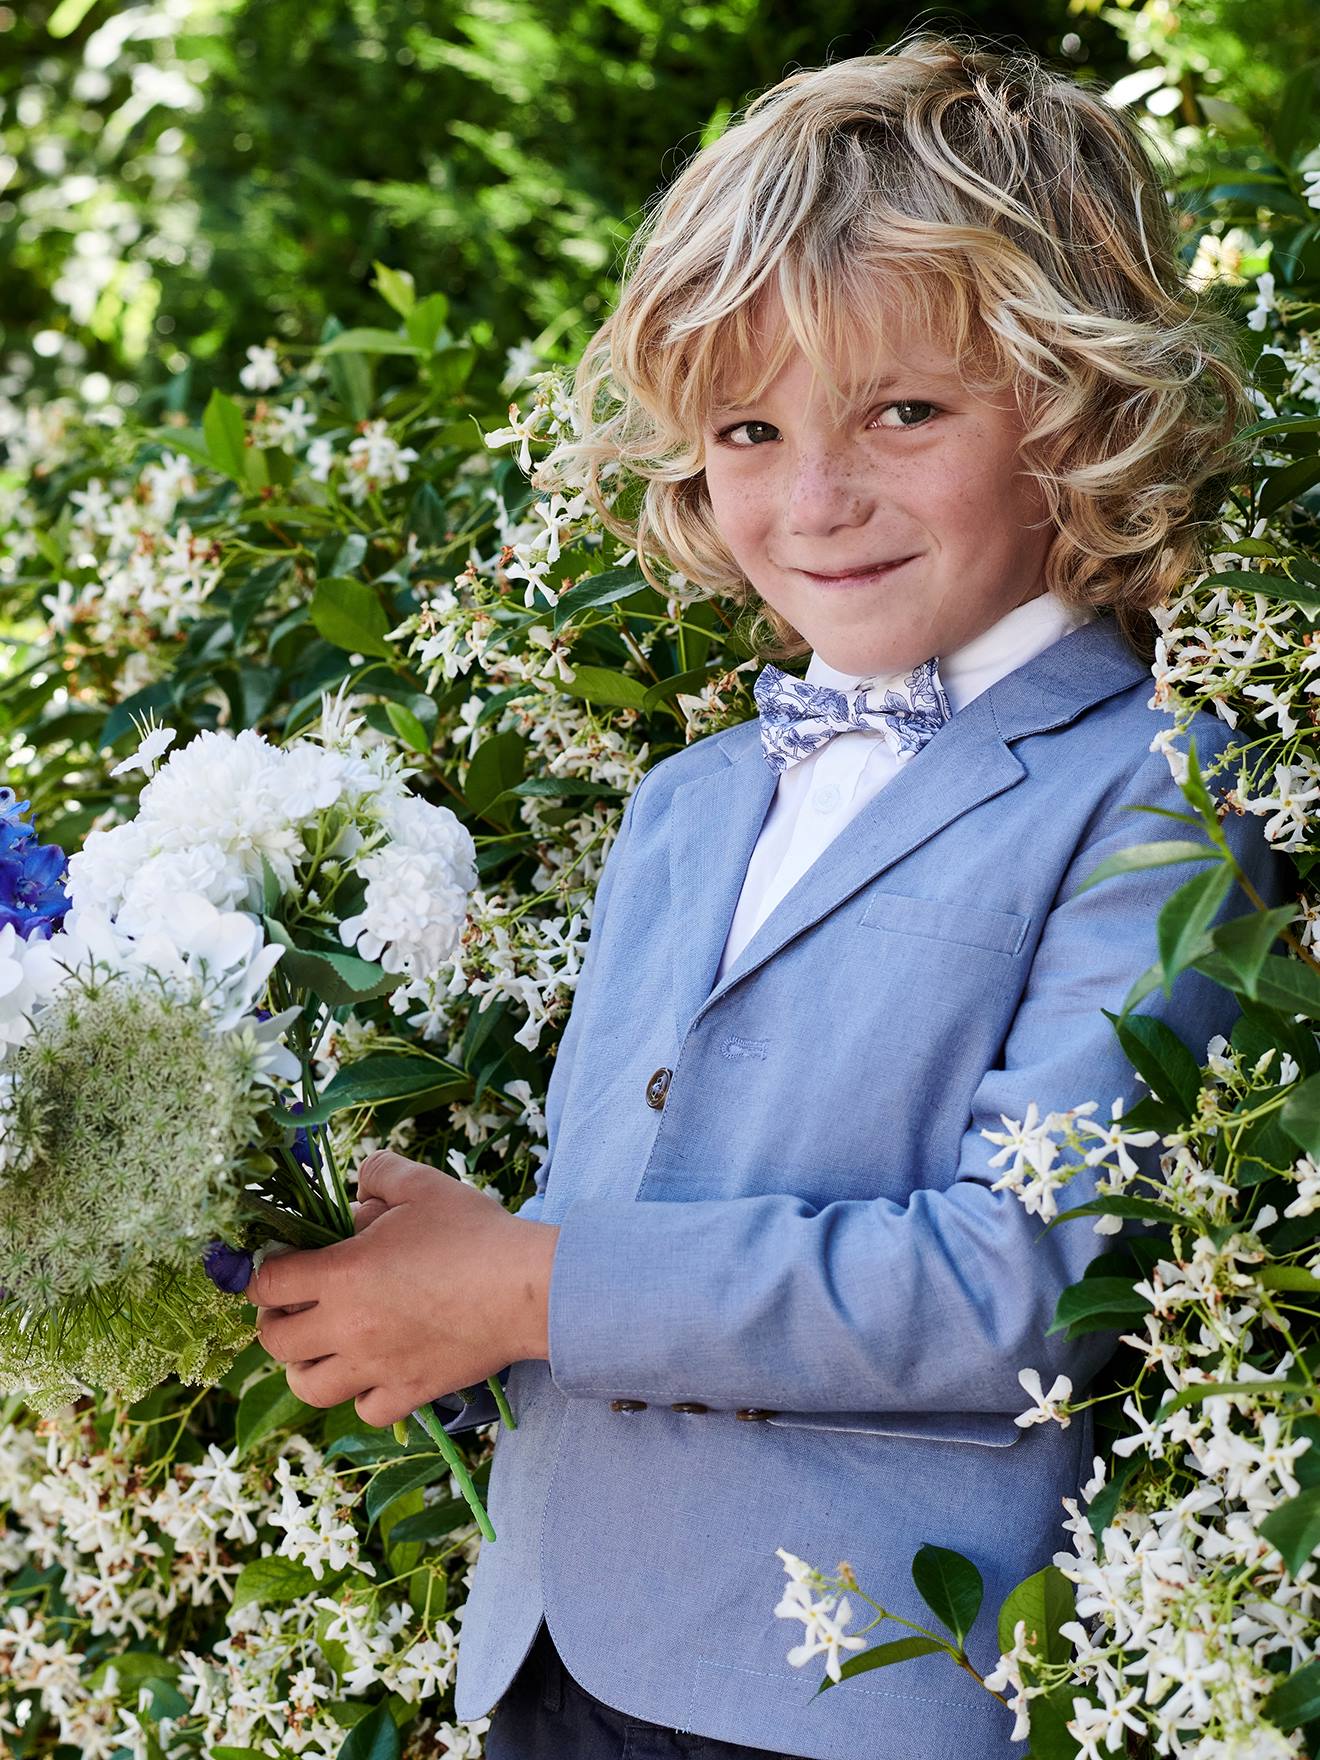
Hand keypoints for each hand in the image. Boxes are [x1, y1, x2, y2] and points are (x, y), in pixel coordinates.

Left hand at [245, 1150, 558, 1427]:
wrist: (527, 1288)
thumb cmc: (474, 1232)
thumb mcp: (421, 1185)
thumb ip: (377, 1176)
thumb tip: (354, 1192)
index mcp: (341, 1274)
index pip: (266, 1282)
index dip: (263, 1272)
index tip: (283, 1263)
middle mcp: (347, 1328)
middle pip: (274, 1341)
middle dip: (275, 1319)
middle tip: (298, 1304)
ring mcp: (376, 1367)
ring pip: (307, 1387)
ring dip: (305, 1366)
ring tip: (324, 1346)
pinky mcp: (410, 1393)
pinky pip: (364, 1410)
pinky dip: (361, 1395)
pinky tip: (375, 1372)